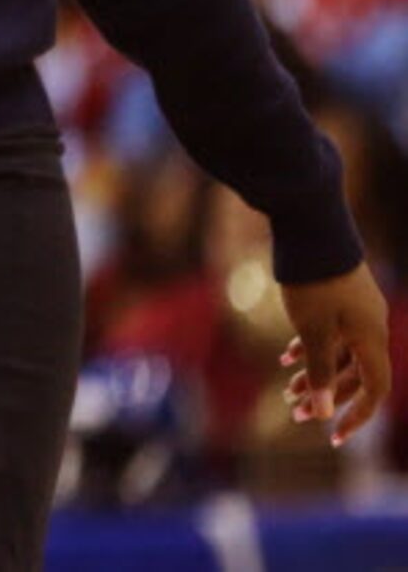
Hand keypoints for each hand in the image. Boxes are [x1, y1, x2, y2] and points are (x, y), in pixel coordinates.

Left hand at [280, 263, 392, 446]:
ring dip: (316, 373)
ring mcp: (359, 311)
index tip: (332, 436)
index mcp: (373, 338)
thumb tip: (320, 412)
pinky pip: (333, 333)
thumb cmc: (312, 281)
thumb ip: (319, 371)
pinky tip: (286, 357)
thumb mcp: (313, 330)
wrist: (311, 225)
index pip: (374, 389)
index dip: (357, 416)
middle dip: (326, 396)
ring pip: (342, 353)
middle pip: (355, 374)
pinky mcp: (343, 297)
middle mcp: (372, 326)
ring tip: (286, 389)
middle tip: (294, 413)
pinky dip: (312, 347)